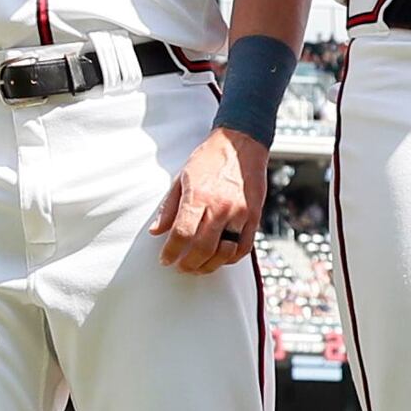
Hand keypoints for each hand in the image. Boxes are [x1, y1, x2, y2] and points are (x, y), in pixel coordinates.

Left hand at [148, 127, 266, 275]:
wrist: (241, 143)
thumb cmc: (210, 158)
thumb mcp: (181, 178)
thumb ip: (169, 207)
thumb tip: (156, 231)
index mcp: (199, 196)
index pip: (182, 234)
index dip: (171, 252)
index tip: (165, 259)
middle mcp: (220, 207)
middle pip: (202, 248)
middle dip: (188, 264)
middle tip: (181, 267)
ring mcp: (240, 213)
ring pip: (224, 252)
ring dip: (209, 265)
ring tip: (198, 267)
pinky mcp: (254, 216)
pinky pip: (243, 247)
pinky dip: (231, 258)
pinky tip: (220, 258)